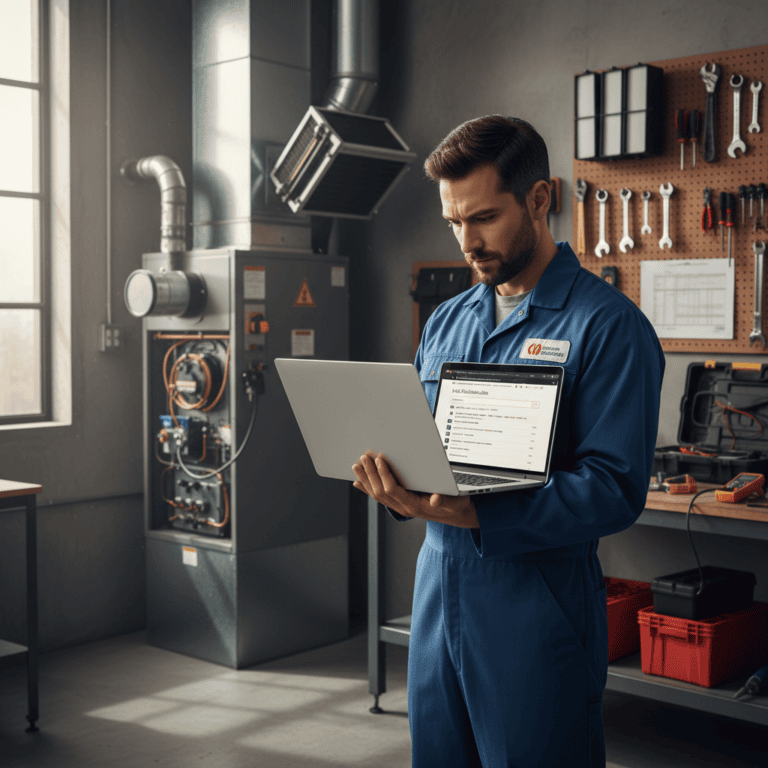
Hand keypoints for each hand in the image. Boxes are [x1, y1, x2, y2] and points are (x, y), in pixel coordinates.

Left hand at [352, 450, 478, 528]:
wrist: (457, 515)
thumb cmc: (456, 506)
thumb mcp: (455, 502)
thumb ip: (445, 501)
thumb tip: (436, 499)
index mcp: (414, 506)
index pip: (393, 490)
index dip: (384, 474)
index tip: (379, 459)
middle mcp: (404, 508)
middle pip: (380, 491)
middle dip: (370, 474)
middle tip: (363, 458)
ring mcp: (400, 507)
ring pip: (377, 494)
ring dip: (366, 479)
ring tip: (357, 466)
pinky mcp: (400, 503)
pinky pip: (380, 497)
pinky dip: (368, 488)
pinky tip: (358, 482)